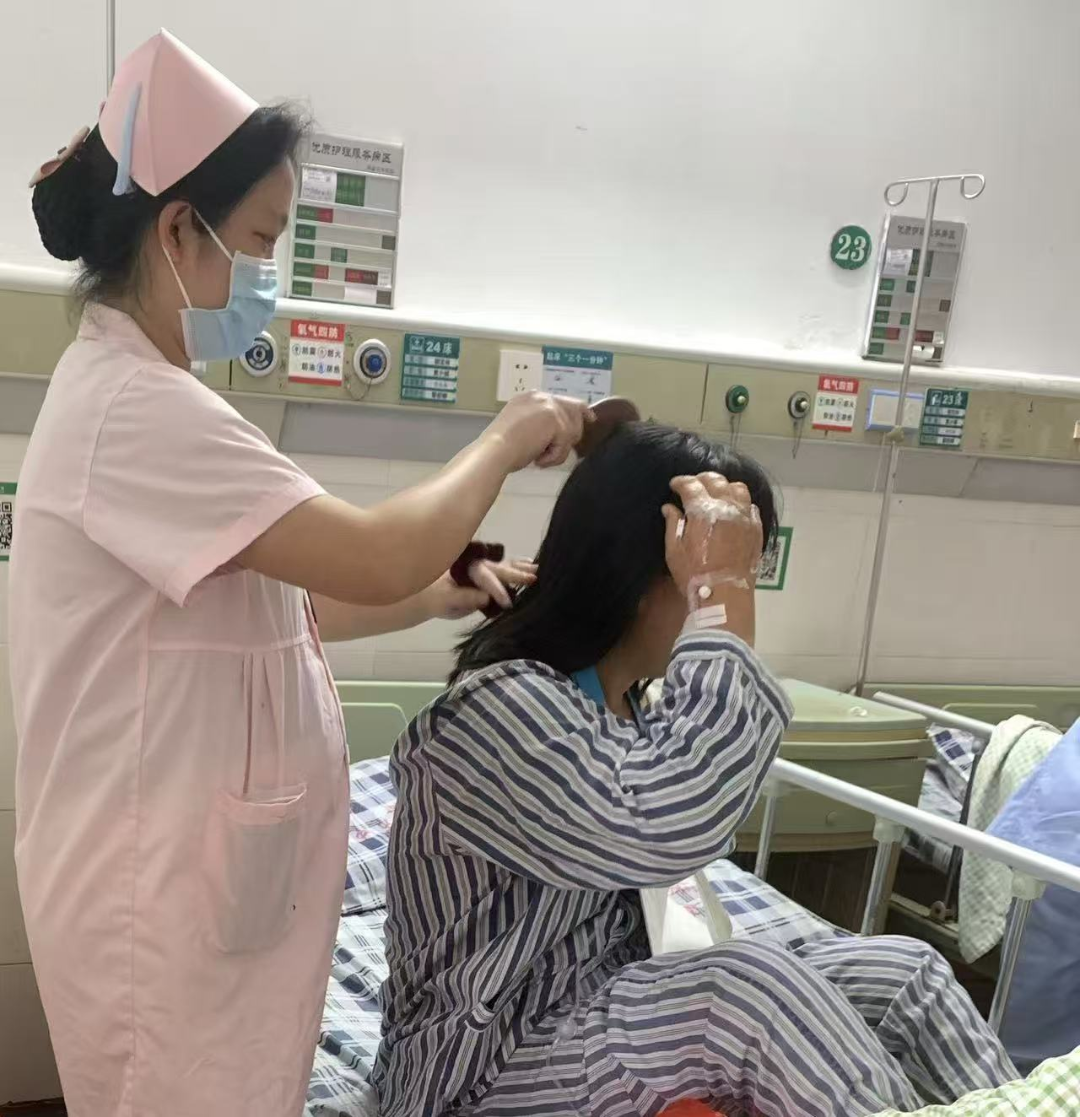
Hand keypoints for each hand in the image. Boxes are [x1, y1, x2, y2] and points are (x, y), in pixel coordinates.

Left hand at [426, 559, 537, 619]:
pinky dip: (520, 567)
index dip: (496, 590)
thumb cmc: (437, 598)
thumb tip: (485, 598)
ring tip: (538, 569)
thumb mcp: (445, 600)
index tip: (508, 603)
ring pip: (506, 568)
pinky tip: (532, 566)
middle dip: (516, 575)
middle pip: (499, 570)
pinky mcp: (491, 576)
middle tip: (533, 579)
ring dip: (522, 569)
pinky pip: (507, 570)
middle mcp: (479, 567)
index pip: (485, 579)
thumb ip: (464, 598)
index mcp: (466, 571)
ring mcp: (486, 570)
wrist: (434, 596)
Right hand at [483, 392, 592, 471]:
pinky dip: (554, 457)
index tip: (590, 418)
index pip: (563, 400)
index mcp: (531, 397)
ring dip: (558, 450)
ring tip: (539, 458)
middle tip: (555, 452)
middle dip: (571, 434)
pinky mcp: (555, 420)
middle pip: (575, 411)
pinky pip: (566, 444)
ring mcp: (549, 406)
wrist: (494, 451)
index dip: (579, 411)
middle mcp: (541, 397)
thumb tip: (561, 434)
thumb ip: (540, 424)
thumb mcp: (521, 428)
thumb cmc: (501, 448)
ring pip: (572, 431)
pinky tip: (538, 460)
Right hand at [662, 473, 762, 596]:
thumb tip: (669, 507)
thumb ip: (672, 524)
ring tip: (716, 494)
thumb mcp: (674, 550)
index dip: (680, 482)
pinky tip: (732, 509)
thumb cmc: (694, 573)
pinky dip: (740, 502)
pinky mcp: (756, 528)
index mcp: (703, 511)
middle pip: (716, 480)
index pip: (691, 485)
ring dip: (724, 487)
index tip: (674, 485)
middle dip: (701, 479)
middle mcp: (726, 507)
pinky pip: (750, 506)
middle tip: (693, 486)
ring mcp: (744, 517)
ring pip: (737, 488)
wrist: (724, 594)